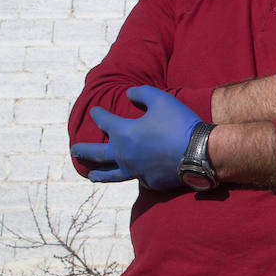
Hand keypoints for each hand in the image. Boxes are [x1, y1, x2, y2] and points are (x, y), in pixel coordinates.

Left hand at [70, 86, 200, 189]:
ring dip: (99, 174)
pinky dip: (133, 176)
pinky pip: (138, 179)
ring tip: (91, 175)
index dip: (98, 114)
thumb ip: (141, 93)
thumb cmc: (180, 124)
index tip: (95, 111)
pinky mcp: (150, 182)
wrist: (201, 152)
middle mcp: (124, 154)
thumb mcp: (161, 99)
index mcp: (123, 133)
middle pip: (96, 153)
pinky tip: (132, 176)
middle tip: (74, 150)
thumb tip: (128, 94)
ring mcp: (136, 171)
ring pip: (111, 174)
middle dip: (83, 150)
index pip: (103, 121)